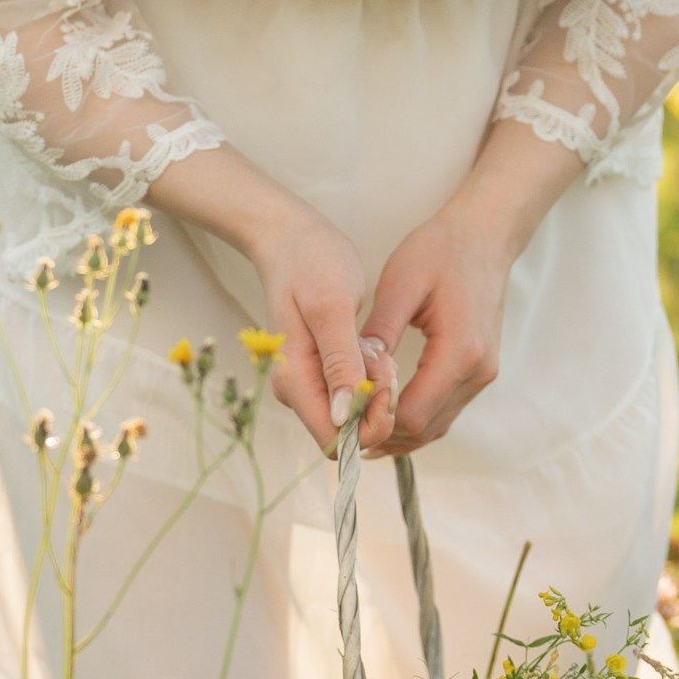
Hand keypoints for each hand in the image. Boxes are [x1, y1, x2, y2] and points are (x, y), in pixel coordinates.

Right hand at [145, 144, 394, 455]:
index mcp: (294, 381)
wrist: (290, 237)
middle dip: (378, 406)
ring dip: (377, 391)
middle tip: (386, 359)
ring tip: (380, 349)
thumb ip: (339, 362)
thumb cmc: (311, 263)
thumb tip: (346, 417)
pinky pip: (354, 396)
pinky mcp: (321, 374)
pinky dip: (372, 379)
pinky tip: (375, 349)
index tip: (388, 379)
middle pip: (348, 433)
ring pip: (354, 416)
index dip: (371, 423)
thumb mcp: (332, 306)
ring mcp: (307, 384)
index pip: (336, 440)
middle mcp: (296, 392)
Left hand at [367, 119, 586, 450]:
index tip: (343, 416)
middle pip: (425, 430)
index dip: (376, 423)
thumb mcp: (400, 285)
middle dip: (383, 435)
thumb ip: (378, 333)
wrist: (484, 236)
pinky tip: (386, 413)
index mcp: (460, 352)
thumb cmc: (441, 251)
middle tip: (341, 429)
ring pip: (437, 428)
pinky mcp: (480, 371)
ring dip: (399, 433)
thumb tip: (353, 374)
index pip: (413, 415)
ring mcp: (483, 374)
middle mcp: (478, 372)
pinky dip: (416, 419)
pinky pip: (446, 411)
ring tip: (357, 425)